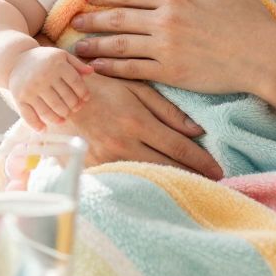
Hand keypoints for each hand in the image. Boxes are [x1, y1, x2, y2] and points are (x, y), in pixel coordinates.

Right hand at [9, 46, 92, 131]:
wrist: (15, 60)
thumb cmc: (43, 59)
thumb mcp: (60, 56)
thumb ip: (76, 64)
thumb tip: (91, 72)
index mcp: (56, 64)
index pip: (75, 83)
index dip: (83, 93)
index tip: (85, 99)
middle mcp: (43, 76)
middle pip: (64, 99)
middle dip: (72, 107)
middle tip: (74, 109)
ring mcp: (31, 88)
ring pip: (49, 110)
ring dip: (59, 118)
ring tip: (63, 118)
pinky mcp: (19, 97)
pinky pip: (29, 115)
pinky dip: (37, 125)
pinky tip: (44, 129)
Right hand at [60, 71, 223, 179]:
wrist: (57, 94)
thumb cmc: (100, 86)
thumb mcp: (135, 89)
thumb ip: (166, 110)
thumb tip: (198, 131)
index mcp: (137, 121)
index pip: (178, 147)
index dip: (201, 161)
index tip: (219, 170)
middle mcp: (124, 142)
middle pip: (168, 166)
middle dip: (193, 176)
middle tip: (215, 184)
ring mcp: (107, 157)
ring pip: (148, 176)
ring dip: (172, 183)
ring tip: (194, 189)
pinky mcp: (93, 166)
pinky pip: (124, 179)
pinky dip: (143, 184)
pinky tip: (157, 190)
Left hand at [68, 0, 275, 95]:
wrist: (264, 56)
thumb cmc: (251, 18)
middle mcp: (165, 19)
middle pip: (117, 17)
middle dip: (91, 18)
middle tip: (72, 20)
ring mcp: (166, 47)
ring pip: (119, 44)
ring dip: (94, 44)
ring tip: (76, 47)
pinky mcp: (170, 72)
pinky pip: (132, 69)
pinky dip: (112, 68)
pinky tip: (97, 67)